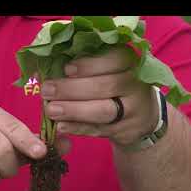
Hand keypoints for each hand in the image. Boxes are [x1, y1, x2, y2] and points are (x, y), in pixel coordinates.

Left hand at [42, 47, 159, 149]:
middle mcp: (136, 85)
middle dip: (72, 90)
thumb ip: (85, 67)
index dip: (89, 65)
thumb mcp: (109, 70)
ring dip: (74, 111)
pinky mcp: (126, 131)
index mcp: (131, 63)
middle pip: (105, 86)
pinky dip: (78, 128)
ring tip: (51, 110)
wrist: (143, 114)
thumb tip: (46, 68)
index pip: (114, 60)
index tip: (66, 69)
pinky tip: (61, 126)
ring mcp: (134, 110)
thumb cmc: (116, 84)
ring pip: (103, 111)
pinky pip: (99, 130)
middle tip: (48, 91)